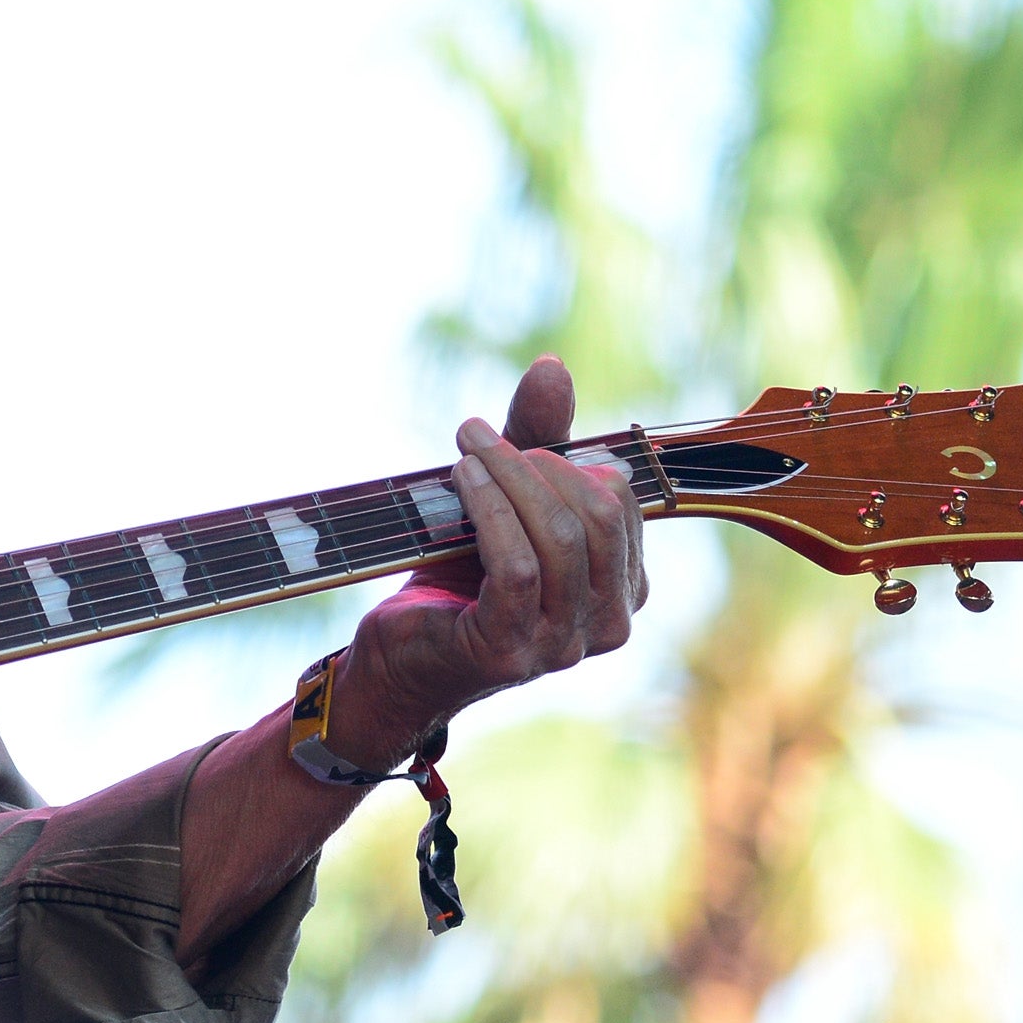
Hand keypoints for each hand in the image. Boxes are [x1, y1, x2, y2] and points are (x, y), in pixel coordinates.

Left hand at [335, 355, 648, 764]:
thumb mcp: (505, 503)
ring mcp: (562, 645)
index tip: (510, 437)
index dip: (566, 456)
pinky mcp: (509, 651)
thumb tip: (552, 366)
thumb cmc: (457, 577)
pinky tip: (460, 478)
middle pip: (595, 513)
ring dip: (506, 478)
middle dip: (535, 462)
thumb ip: (536, 440)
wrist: (398, 656)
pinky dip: (488, 510)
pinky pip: (516, 566)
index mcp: (625, 588)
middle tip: (478, 439)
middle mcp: (609, 624)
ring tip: (465, 450)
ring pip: (558, 538)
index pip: (622, 498)